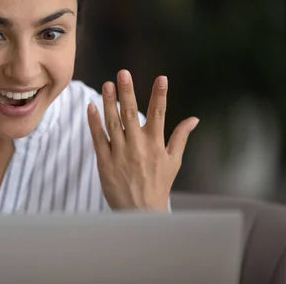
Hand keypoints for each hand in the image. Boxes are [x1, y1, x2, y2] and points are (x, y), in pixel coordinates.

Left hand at [87, 70, 198, 210]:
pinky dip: (94, 122)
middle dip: (128, 92)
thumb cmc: (159, 185)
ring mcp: (120, 153)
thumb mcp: (174, 161)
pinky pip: (98, 138)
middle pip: (131, 114)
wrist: (141, 211)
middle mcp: (138, 146)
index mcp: (156, 144)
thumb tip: (194, 119)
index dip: (160, 95)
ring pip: (113, 122)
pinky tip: (91, 107)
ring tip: (108, 84)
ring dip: (110, 102)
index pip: (159, 114)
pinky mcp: (105, 161)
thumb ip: (180, 137)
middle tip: (123, 73)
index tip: (161, 78)